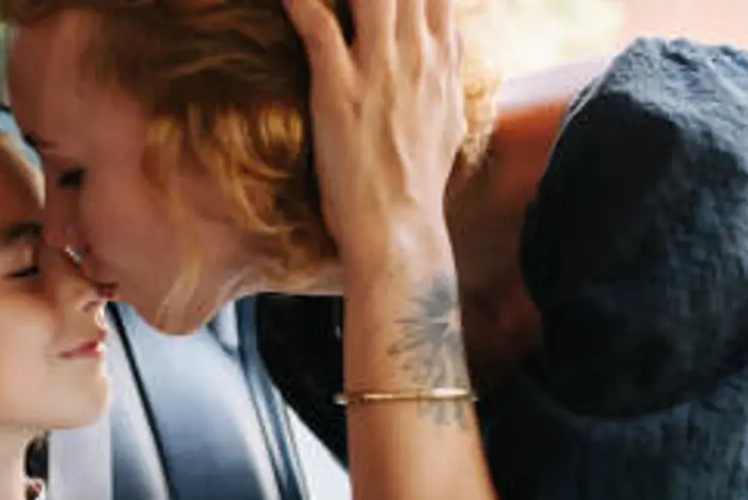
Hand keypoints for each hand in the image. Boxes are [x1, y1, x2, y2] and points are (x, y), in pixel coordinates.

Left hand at [283, 0, 465, 261]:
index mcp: (441, 60)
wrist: (397, 229)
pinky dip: (299, 2)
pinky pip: (318, 25)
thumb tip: (448, 52)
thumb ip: (447, 75)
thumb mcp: (448, 120)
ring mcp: (379, 69)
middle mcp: (416, 54)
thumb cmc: (416, 183)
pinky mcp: (340, 89)